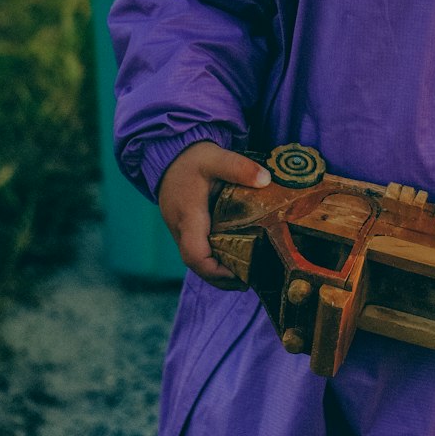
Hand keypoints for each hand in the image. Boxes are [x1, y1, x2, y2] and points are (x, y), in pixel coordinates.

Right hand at [157, 141, 270, 287]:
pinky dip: (214, 259)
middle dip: (222, 278)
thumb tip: (266, 180)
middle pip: (197, 266)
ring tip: (247, 274)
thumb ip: (240, 168)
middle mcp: (180, 229)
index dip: (216, 271)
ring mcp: (180, 231)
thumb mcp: (216, 157)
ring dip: (219, 271)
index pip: (195, 255)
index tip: (240, 275)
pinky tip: (234, 258)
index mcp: (188, 216)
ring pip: (197, 260)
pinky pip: (198, 251)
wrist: (169, 155)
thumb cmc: (192, 158)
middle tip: (251, 280)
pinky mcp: (185, 229)